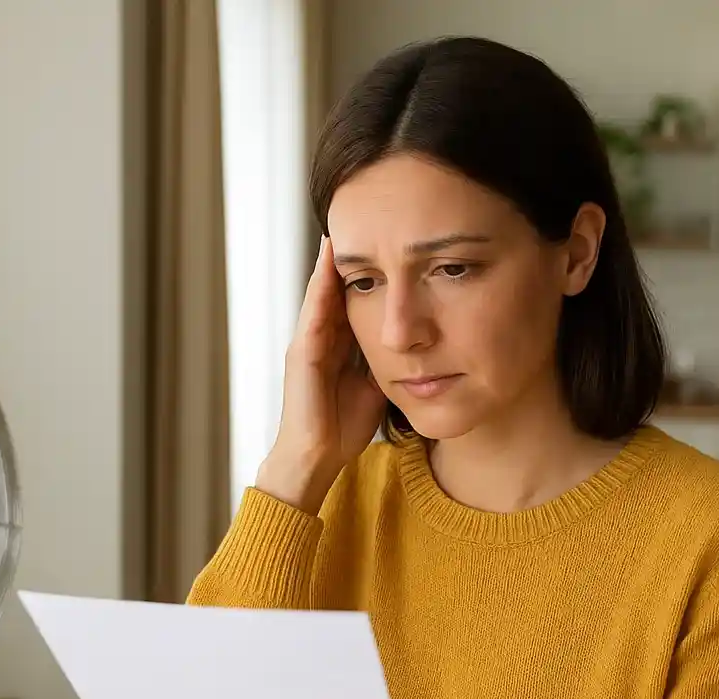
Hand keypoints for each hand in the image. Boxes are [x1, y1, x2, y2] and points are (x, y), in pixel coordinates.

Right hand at [257, 236, 386, 514]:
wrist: (316, 458)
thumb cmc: (342, 427)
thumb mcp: (377, 384)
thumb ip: (389, 361)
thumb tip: (417, 344)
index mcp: (337, 345)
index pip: (353, 298)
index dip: (367, 272)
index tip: (383, 243)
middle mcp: (319, 338)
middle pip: (336, 288)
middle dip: (349, 258)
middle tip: (362, 220)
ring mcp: (307, 344)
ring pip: (321, 293)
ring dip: (330, 262)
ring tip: (342, 229)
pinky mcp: (301, 355)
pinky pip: (313, 313)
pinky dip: (321, 287)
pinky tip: (330, 263)